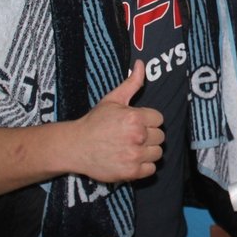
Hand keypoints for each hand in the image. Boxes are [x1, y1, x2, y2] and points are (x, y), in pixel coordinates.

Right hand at [72, 61, 164, 182]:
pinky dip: (143, 166)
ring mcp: (135, 156)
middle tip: (132, 136)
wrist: (75, 147)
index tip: (136, 123)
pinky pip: (151, 169)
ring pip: (157, 153)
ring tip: (132, 147)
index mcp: (135, 117)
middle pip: (160, 136)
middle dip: (149, 135)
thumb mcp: (113, 99)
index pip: (159, 119)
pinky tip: (131, 159)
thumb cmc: (95, 122)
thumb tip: (141, 64)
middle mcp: (137, 137)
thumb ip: (132, 83)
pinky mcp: (131, 172)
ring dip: (148, 151)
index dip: (148, 120)